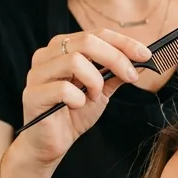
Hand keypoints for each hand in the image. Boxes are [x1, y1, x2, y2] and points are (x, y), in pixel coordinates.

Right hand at [19, 28, 151, 165]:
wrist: (51, 144)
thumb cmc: (72, 114)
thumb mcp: (101, 91)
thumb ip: (115, 74)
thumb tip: (140, 60)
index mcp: (63, 48)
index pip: (96, 34)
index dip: (123, 42)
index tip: (145, 54)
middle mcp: (47, 55)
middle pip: (87, 42)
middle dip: (115, 58)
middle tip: (130, 76)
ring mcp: (37, 73)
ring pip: (75, 61)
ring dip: (95, 80)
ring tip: (95, 96)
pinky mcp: (32, 94)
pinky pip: (63, 89)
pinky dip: (78, 98)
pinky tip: (77, 106)